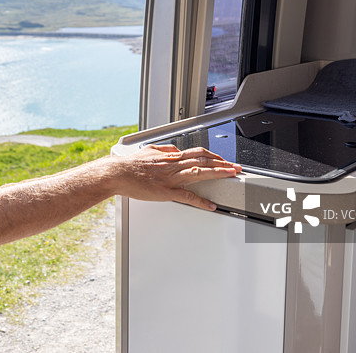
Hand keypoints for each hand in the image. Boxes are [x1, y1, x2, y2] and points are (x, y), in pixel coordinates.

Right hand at [109, 144, 240, 210]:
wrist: (118, 173)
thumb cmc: (131, 164)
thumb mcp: (149, 150)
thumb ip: (164, 149)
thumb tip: (175, 150)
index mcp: (171, 157)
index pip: (198, 153)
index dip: (214, 156)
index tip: (224, 159)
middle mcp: (174, 165)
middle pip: (204, 161)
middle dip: (223, 163)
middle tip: (237, 168)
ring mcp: (171, 178)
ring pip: (200, 173)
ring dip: (218, 174)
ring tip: (232, 176)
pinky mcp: (166, 192)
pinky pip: (187, 197)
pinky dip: (201, 201)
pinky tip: (211, 205)